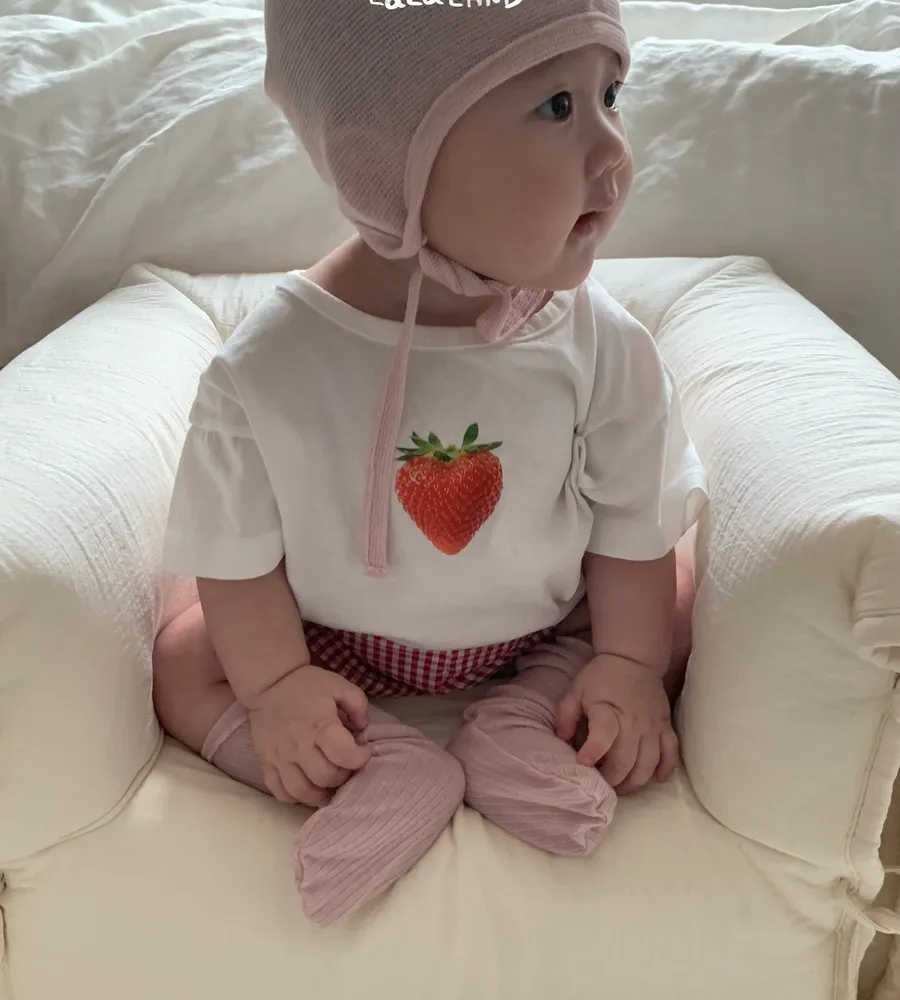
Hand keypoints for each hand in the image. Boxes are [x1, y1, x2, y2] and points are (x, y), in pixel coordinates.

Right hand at [247, 665, 371, 805]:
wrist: (270, 683)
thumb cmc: (308, 685)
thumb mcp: (339, 685)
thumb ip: (358, 705)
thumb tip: (364, 730)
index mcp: (320, 725)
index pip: (344, 755)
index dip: (360, 758)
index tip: (363, 751)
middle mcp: (299, 745)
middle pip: (325, 778)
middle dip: (343, 777)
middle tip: (346, 766)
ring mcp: (280, 757)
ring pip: (302, 791)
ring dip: (320, 793)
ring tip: (329, 782)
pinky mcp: (266, 763)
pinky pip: (279, 792)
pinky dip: (295, 797)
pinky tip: (307, 787)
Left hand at [555, 654, 678, 794]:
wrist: (633, 659)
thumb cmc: (601, 677)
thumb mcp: (576, 690)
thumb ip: (565, 714)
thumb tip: (562, 739)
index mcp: (608, 711)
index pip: (602, 737)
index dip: (592, 753)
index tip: (582, 763)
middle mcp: (634, 723)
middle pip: (626, 762)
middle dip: (612, 779)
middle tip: (601, 784)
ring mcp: (653, 727)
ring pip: (649, 765)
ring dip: (635, 782)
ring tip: (622, 787)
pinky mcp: (666, 726)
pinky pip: (671, 753)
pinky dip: (665, 769)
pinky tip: (655, 779)